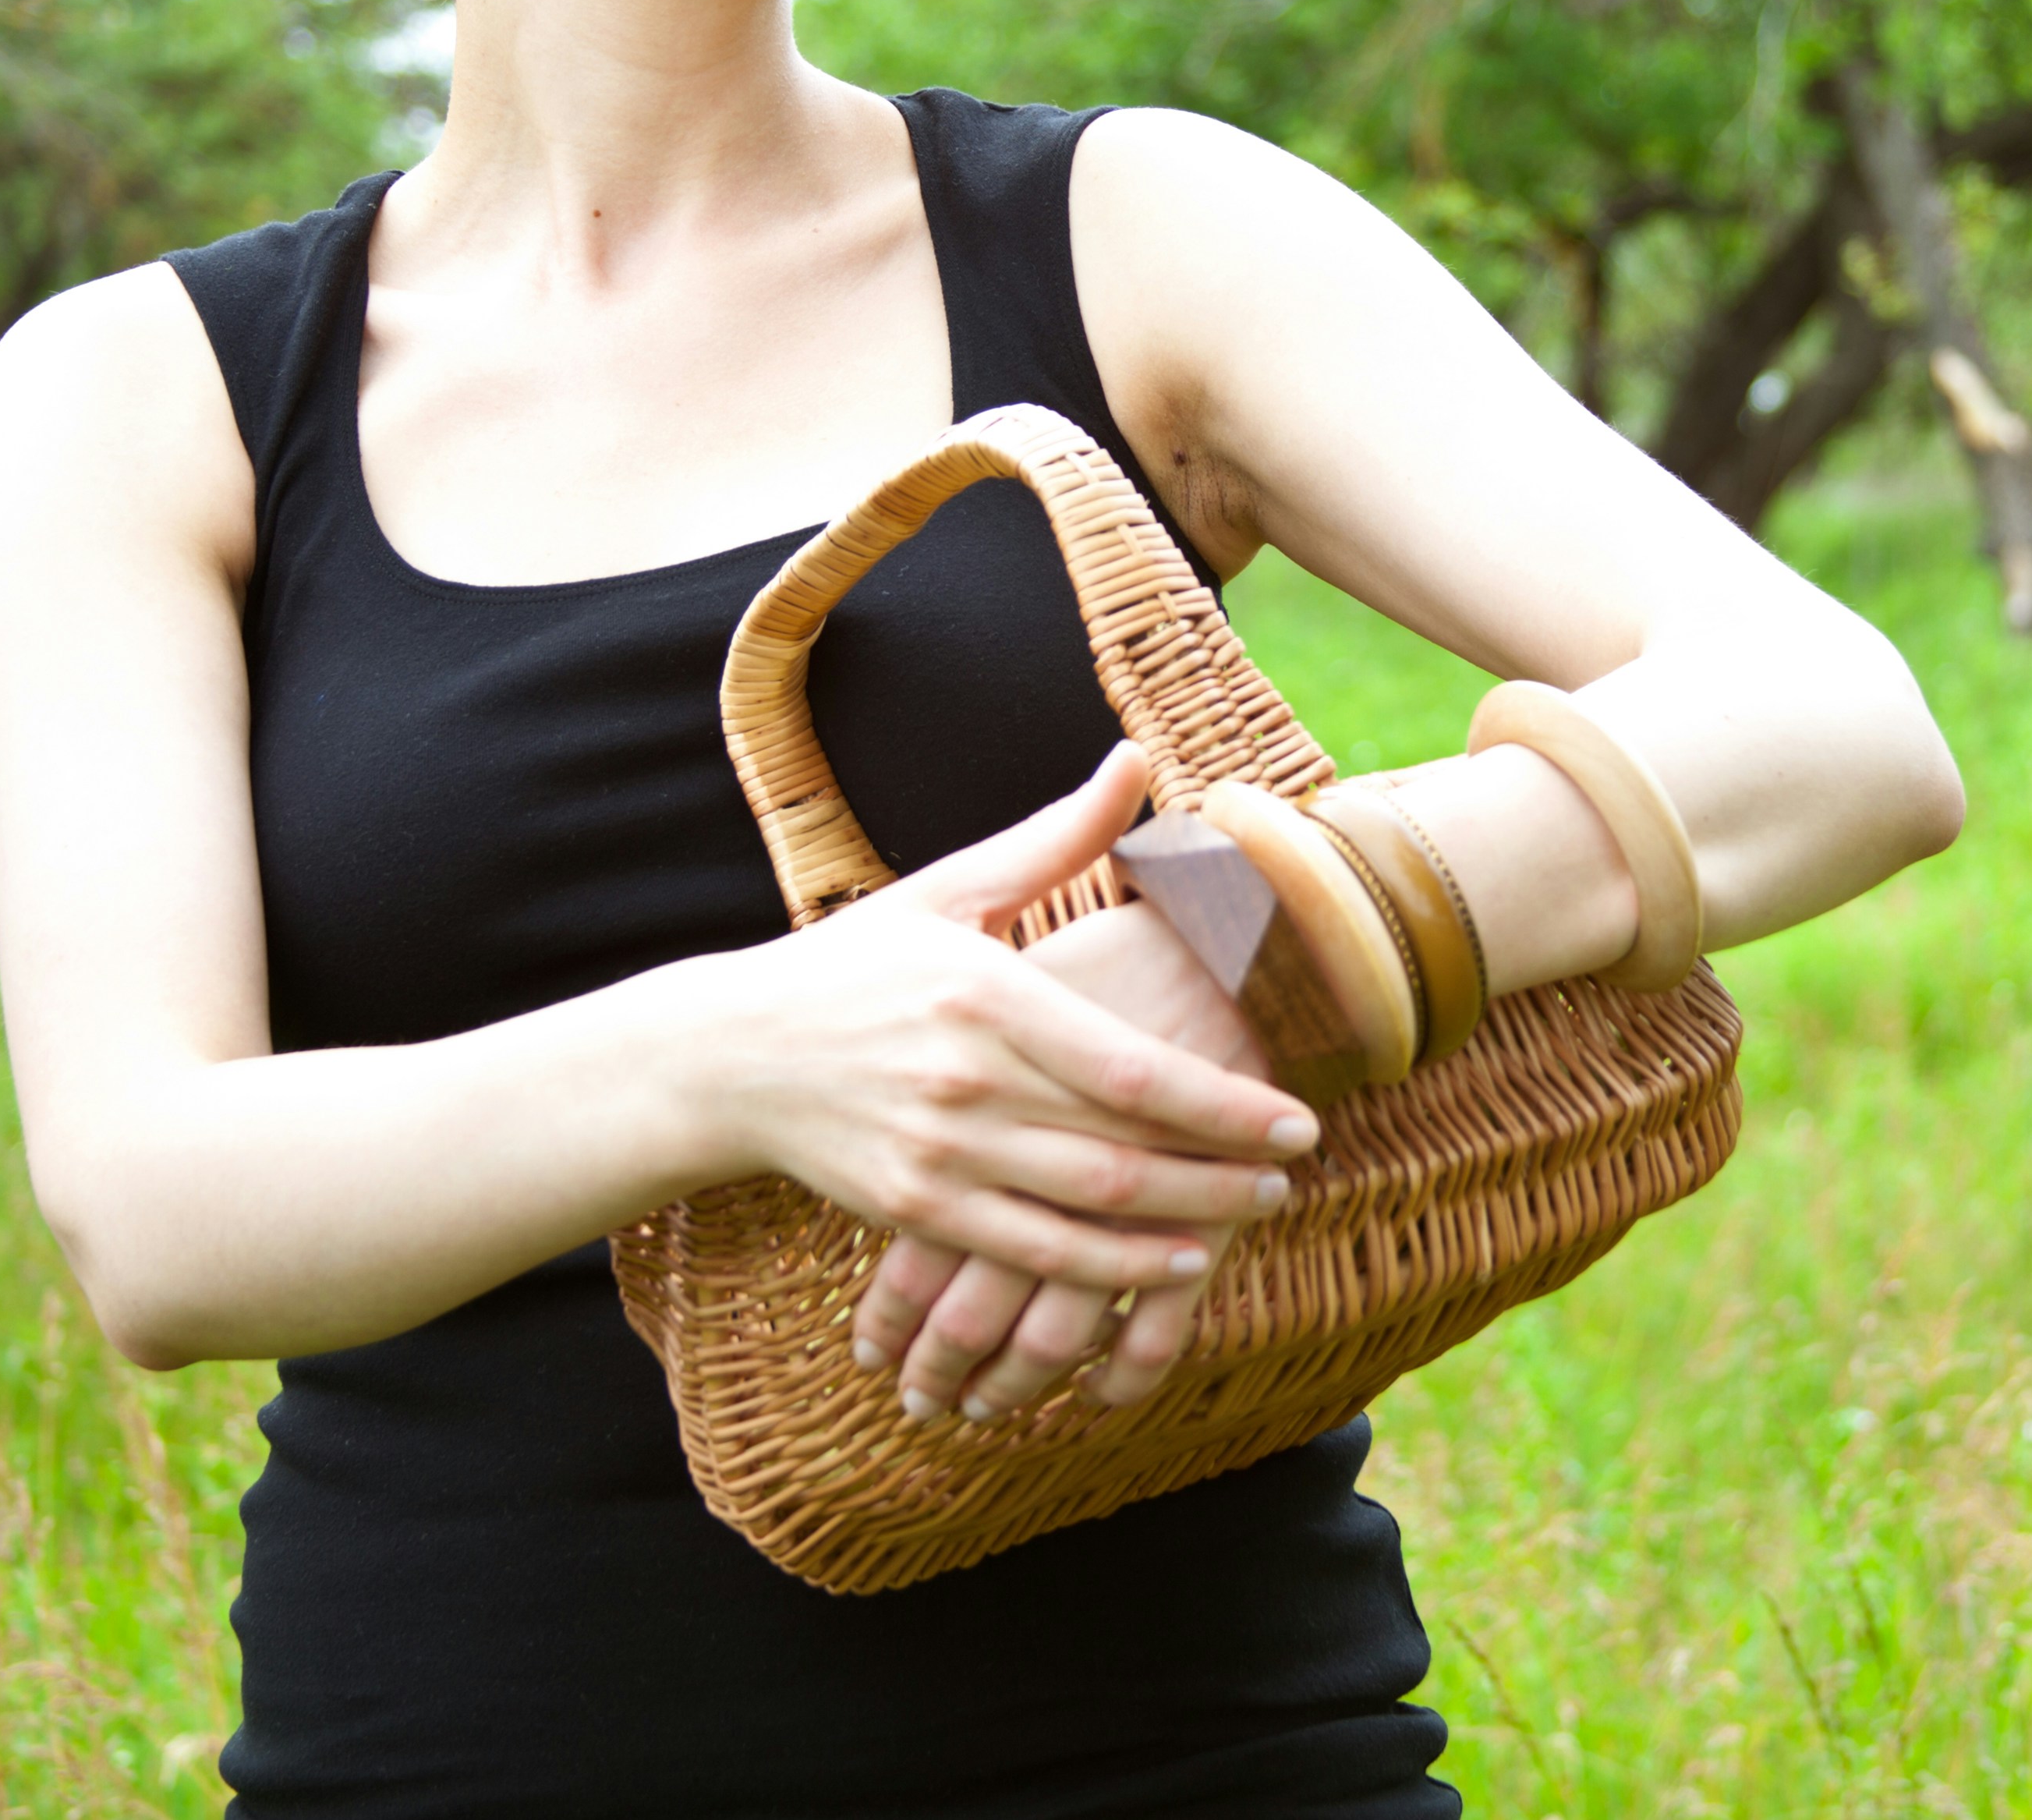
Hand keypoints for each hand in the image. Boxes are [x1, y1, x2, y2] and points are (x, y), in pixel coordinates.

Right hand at [705, 749, 1311, 1304]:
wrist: (733, 1053)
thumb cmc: (859, 964)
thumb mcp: (951, 888)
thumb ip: (1056, 838)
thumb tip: (1137, 759)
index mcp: (989, 997)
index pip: (1133, 1069)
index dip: (1226, 1104)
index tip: (1298, 1117)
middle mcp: (967, 1083)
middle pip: (1124, 1149)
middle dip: (1224, 1169)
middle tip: (1296, 1170)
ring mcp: (938, 1155)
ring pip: (1086, 1211)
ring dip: (1184, 1223)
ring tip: (1256, 1212)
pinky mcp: (912, 1209)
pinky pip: (1030, 1254)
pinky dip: (1108, 1272)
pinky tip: (1172, 1266)